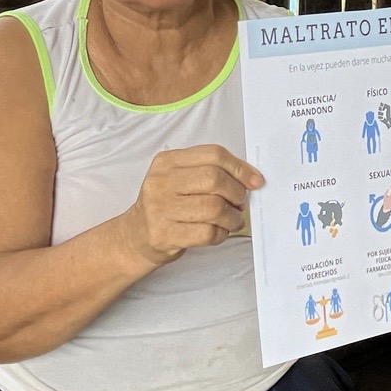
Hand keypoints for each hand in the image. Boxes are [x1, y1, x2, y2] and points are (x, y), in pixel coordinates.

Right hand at [120, 144, 264, 269]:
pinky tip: (219, 232)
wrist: (136, 235)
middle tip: (240, 204)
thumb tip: (252, 179)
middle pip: (215, 179)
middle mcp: (160, 182)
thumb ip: (211, 172)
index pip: (213, 154)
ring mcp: (159, 209)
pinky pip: (207, 233)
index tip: (254, 181)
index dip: (240, 168)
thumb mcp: (180, 179)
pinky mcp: (163, 235)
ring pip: (214, 208)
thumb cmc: (167, 205)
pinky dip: (221, 234)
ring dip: (232, 217)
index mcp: (167, 161)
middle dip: (237, 194)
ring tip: (232, 220)